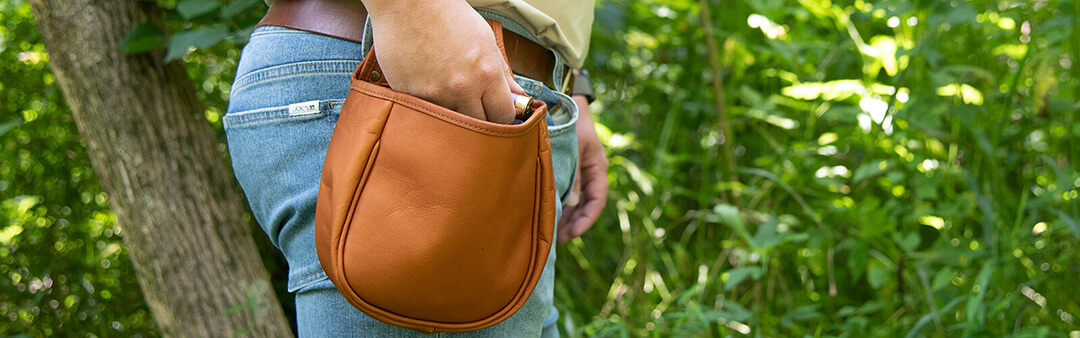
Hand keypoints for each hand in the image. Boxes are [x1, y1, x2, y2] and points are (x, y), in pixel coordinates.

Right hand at [364, 0, 524, 122]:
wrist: (408, 4)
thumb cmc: (447, 15)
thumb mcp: (484, 39)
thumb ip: (501, 72)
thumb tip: (516, 96)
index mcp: (486, 73)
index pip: (504, 115)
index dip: (503, 116)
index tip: (497, 113)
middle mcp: (463, 87)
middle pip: (480, 126)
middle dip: (481, 119)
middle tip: (474, 105)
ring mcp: (435, 95)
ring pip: (453, 124)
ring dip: (454, 114)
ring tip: (448, 92)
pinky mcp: (412, 96)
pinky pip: (427, 114)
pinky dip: (430, 107)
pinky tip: (429, 87)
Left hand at [558, 95, 608, 242]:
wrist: (561, 99)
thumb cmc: (569, 121)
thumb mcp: (573, 148)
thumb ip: (572, 174)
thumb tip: (571, 204)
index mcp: (597, 167)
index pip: (597, 200)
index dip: (586, 219)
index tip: (572, 233)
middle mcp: (590, 172)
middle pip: (586, 204)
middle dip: (574, 223)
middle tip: (558, 239)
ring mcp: (578, 170)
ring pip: (576, 200)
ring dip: (566, 216)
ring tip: (552, 232)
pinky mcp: (566, 167)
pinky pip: (566, 191)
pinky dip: (560, 204)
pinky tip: (548, 213)